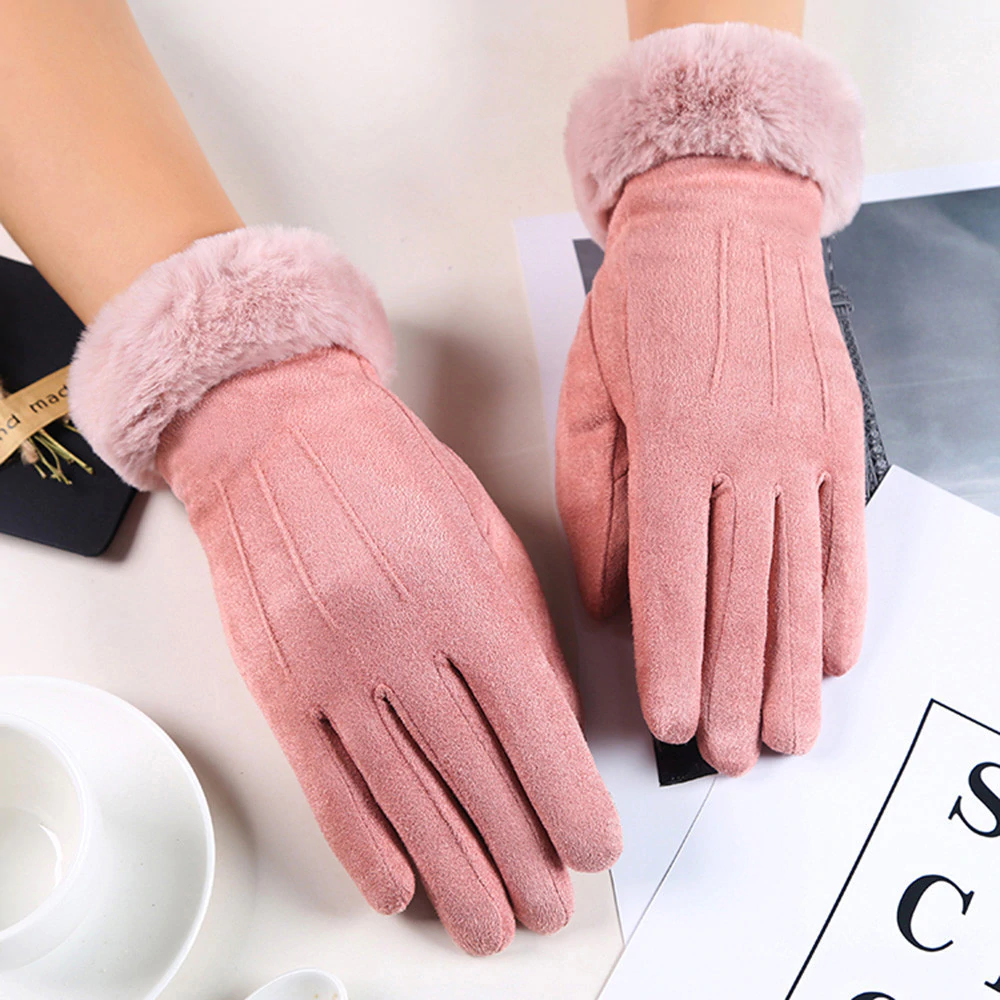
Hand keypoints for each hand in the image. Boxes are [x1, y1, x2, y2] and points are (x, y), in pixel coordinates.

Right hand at [70, 227, 620, 954]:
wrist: (277, 432)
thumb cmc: (387, 472)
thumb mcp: (485, 530)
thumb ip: (525, 629)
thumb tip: (556, 723)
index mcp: (461, 591)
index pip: (530, 721)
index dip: (567, 797)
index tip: (592, 845)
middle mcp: (396, 635)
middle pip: (470, 773)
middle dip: (518, 854)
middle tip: (546, 904)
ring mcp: (329, 664)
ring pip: (401, 794)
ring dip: (450, 870)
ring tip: (486, 923)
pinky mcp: (278, 682)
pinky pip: (323, 781)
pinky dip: (362, 843)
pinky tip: (397, 883)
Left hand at [559, 24, 866, 774]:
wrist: (723, 218)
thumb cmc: (642, 305)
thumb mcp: (588, 394)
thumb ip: (593, 501)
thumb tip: (602, 598)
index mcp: (672, 440)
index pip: (671, 576)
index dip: (674, 658)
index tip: (673, 721)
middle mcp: (745, 449)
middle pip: (740, 592)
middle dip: (734, 685)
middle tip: (731, 757)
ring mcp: (802, 443)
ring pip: (798, 576)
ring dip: (793, 664)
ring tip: (789, 733)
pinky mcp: (838, 435)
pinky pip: (844, 532)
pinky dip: (842, 598)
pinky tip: (836, 653)